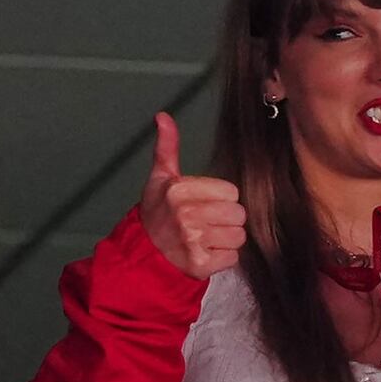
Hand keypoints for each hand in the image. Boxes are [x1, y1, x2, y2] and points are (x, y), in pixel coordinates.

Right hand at [139, 112, 246, 279]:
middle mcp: (186, 215)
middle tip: (206, 223)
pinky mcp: (200, 265)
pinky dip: (222, 259)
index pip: (232, 192)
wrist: (141, 253)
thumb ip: (167, 147)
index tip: (203, 204)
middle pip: (239, 214)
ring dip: (226, 240)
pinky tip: (206, 253)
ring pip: (238, 237)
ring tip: (206, 239)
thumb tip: (163, 116)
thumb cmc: (157, 212)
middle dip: (227, 220)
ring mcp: (193, 242)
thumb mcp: (161, 177)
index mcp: (180, 190)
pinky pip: (233, 258)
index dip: (221, 199)